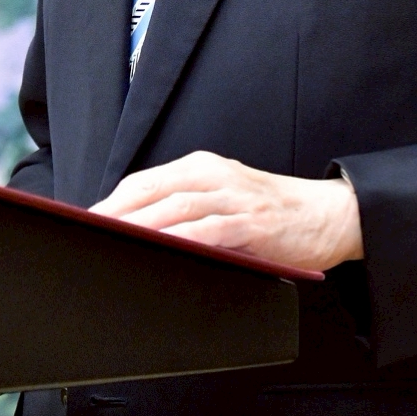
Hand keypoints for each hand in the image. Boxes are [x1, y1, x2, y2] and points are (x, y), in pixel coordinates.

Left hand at [90, 150, 363, 271]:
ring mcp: (234, 196)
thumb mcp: (224, 199)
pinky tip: (166, 248)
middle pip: (152, 190)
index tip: (87, 221)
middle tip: (90, 233)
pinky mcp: (253, 221)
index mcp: (201, 167)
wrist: (329, 214)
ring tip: (115, 240)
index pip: (145, 181)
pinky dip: (185, 237)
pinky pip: (212, 228)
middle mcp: (214, 174)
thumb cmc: (272, 212)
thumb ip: (187, 210)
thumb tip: (139, 233)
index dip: (113, 201)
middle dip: (117, 212)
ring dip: (142, 224)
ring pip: (177, 206)